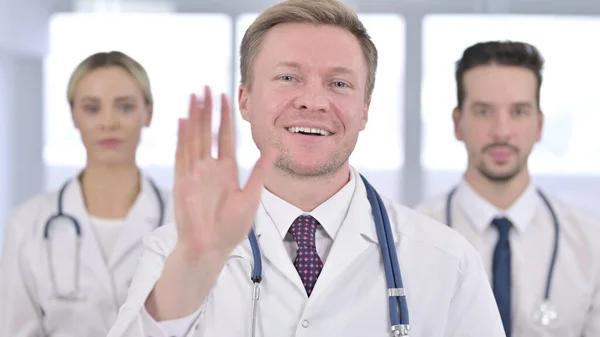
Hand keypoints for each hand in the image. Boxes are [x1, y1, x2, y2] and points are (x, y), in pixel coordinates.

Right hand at [174, 86, 275, 261]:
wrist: (211, 248)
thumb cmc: (231, 227)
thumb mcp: (252, 195)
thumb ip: (260, 171)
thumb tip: (274, 149)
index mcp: (227, 170)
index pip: (225, 136)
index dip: (225, 117)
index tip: (226, 96)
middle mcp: (209, 168)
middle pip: (207, 132)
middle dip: (207, 110)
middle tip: (207, 87)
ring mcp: (195, 174)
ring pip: (194, 139)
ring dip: (194, 118)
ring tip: (194, 97)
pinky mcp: (183, 183)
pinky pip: (182, 156)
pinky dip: (182, 139)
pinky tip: (183, 121)